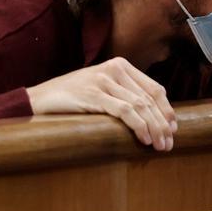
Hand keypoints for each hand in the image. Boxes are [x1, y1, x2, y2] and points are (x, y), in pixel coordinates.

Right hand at [27, 57, 177, 150]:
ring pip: (140, 106)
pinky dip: (138, 126)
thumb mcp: (100, 88)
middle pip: (150, 98)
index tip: (173, 128)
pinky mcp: (94, 94)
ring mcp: (103, 80)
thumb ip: (122, 93)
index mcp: (119, 65)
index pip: (153, 88)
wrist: (39, 99)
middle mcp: (114, 69)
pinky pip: (124, 111)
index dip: (166, 110)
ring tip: (160, 145)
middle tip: (168, 143)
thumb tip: (151, 116)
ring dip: (154, 128)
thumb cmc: (71, 98)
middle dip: (162, 123)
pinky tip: (144, 138)